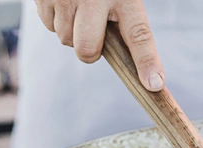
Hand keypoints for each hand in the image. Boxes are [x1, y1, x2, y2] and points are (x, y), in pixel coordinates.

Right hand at [35, 0, 164, 90]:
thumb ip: (126, 20)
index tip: (154, 84)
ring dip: (71, 31)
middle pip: (87, 49)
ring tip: (78, 7)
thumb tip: (132, 63)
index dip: (147, 62)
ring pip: (65, 39)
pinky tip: (64, 1)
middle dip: (89, 51)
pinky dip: (56, 19)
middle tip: (93, 36)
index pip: (139, 34)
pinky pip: (49, 25)